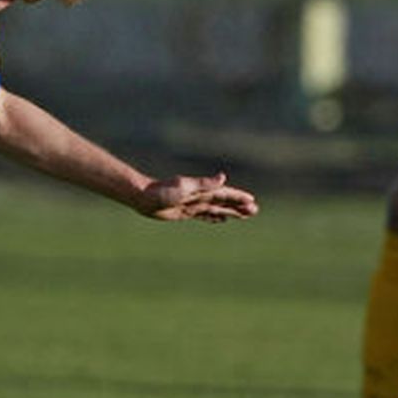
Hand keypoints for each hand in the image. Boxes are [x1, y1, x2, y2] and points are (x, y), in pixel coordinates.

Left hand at [133, 173, 258, 222]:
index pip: (224, 194)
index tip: (252, 201)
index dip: (238, 198)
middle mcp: (199, 196)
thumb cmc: (162, 191)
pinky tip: (221, 219)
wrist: (143, 198)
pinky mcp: (186, 211)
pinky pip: (205, 215)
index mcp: (201, 190)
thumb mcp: (184, 187)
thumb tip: (223, 178)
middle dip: (239, 206)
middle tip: (255, 211)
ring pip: (217, 209)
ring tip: (244, 215)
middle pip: (224, 202)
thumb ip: (204, 184)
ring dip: (230, 212)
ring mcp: (193, 204)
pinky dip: (214, 217)